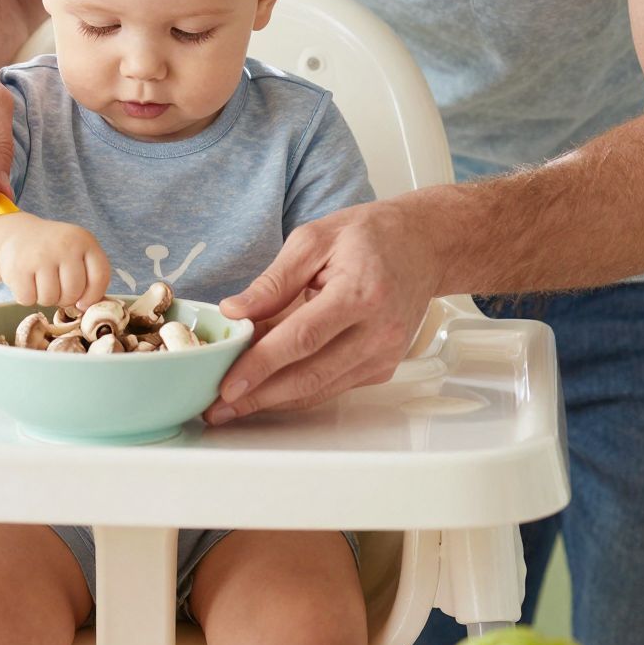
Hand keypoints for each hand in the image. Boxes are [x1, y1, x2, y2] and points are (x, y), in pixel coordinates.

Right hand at [0, 211, 112, 308]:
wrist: (17, 234)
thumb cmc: (52, 250)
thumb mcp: (75, 251)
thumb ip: (88, 274)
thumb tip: (86, 308)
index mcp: (84, 240)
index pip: (100, 277)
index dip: (93, 296)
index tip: (82, 303)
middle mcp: (64, 245)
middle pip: (74, 292)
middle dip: (65, 299)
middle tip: (57, 288)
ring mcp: (41, 255)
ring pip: (51, 299)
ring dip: (45, 298)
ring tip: (41, 283)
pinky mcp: (19, 267)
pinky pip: (29, 299)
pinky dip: (27, 297)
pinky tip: (27, 281)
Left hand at [204, 200, 439, 423]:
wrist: (425, 246)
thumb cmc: (370, 236)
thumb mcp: (315, 239)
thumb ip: (273, 280)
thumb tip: (234, 312)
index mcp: (361, 293)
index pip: (303, 338)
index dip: (262, 365)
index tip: (228, 385)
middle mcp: (378, 331)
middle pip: (311, 375)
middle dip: (259, 396)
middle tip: (218, 408)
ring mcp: (384, 355)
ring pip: (320, 390)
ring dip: (274, 401)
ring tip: (234, 406)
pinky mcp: (382, 368)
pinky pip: (333, 387)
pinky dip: (297, 391)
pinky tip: (268, 390)